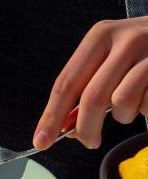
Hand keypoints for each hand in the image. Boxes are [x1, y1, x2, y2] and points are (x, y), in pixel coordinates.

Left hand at [34, 16, 147, 148]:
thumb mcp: (111, 62)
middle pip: (91, 97)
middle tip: (89, 142)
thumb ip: (86, 90)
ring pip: (122, 102)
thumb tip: (63, 126)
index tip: (41, 142)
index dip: (51, 117)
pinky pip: (146, 105)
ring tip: (131, 105)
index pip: (66, 83)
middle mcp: (125, 38)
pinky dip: (144, 110)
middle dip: (86, 128)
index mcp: (101, 36)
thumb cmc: (144, 54)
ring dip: (122, 116)